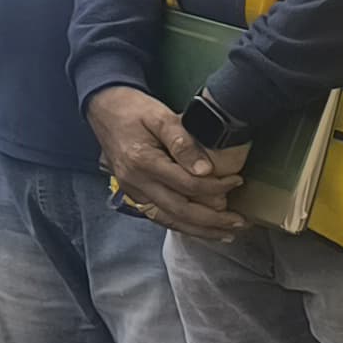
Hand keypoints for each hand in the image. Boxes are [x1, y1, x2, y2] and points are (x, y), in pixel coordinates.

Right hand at [88, 85, 245, 237]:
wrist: (103, 109)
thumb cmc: (133, 109)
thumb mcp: (160, 116)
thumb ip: (183, 142)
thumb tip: (206, 170)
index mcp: (143, 162)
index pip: (187, 185)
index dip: (216, 187)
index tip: (237, 181)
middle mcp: (136, 182)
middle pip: (179, 210)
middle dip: (213, 220)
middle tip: (239, 222)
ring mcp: (132, 190)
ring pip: (169, 219)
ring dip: (199, 230)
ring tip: (226, 233)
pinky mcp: (132, 193)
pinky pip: (159, 216)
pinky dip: (181, 225)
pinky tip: (198, 229)